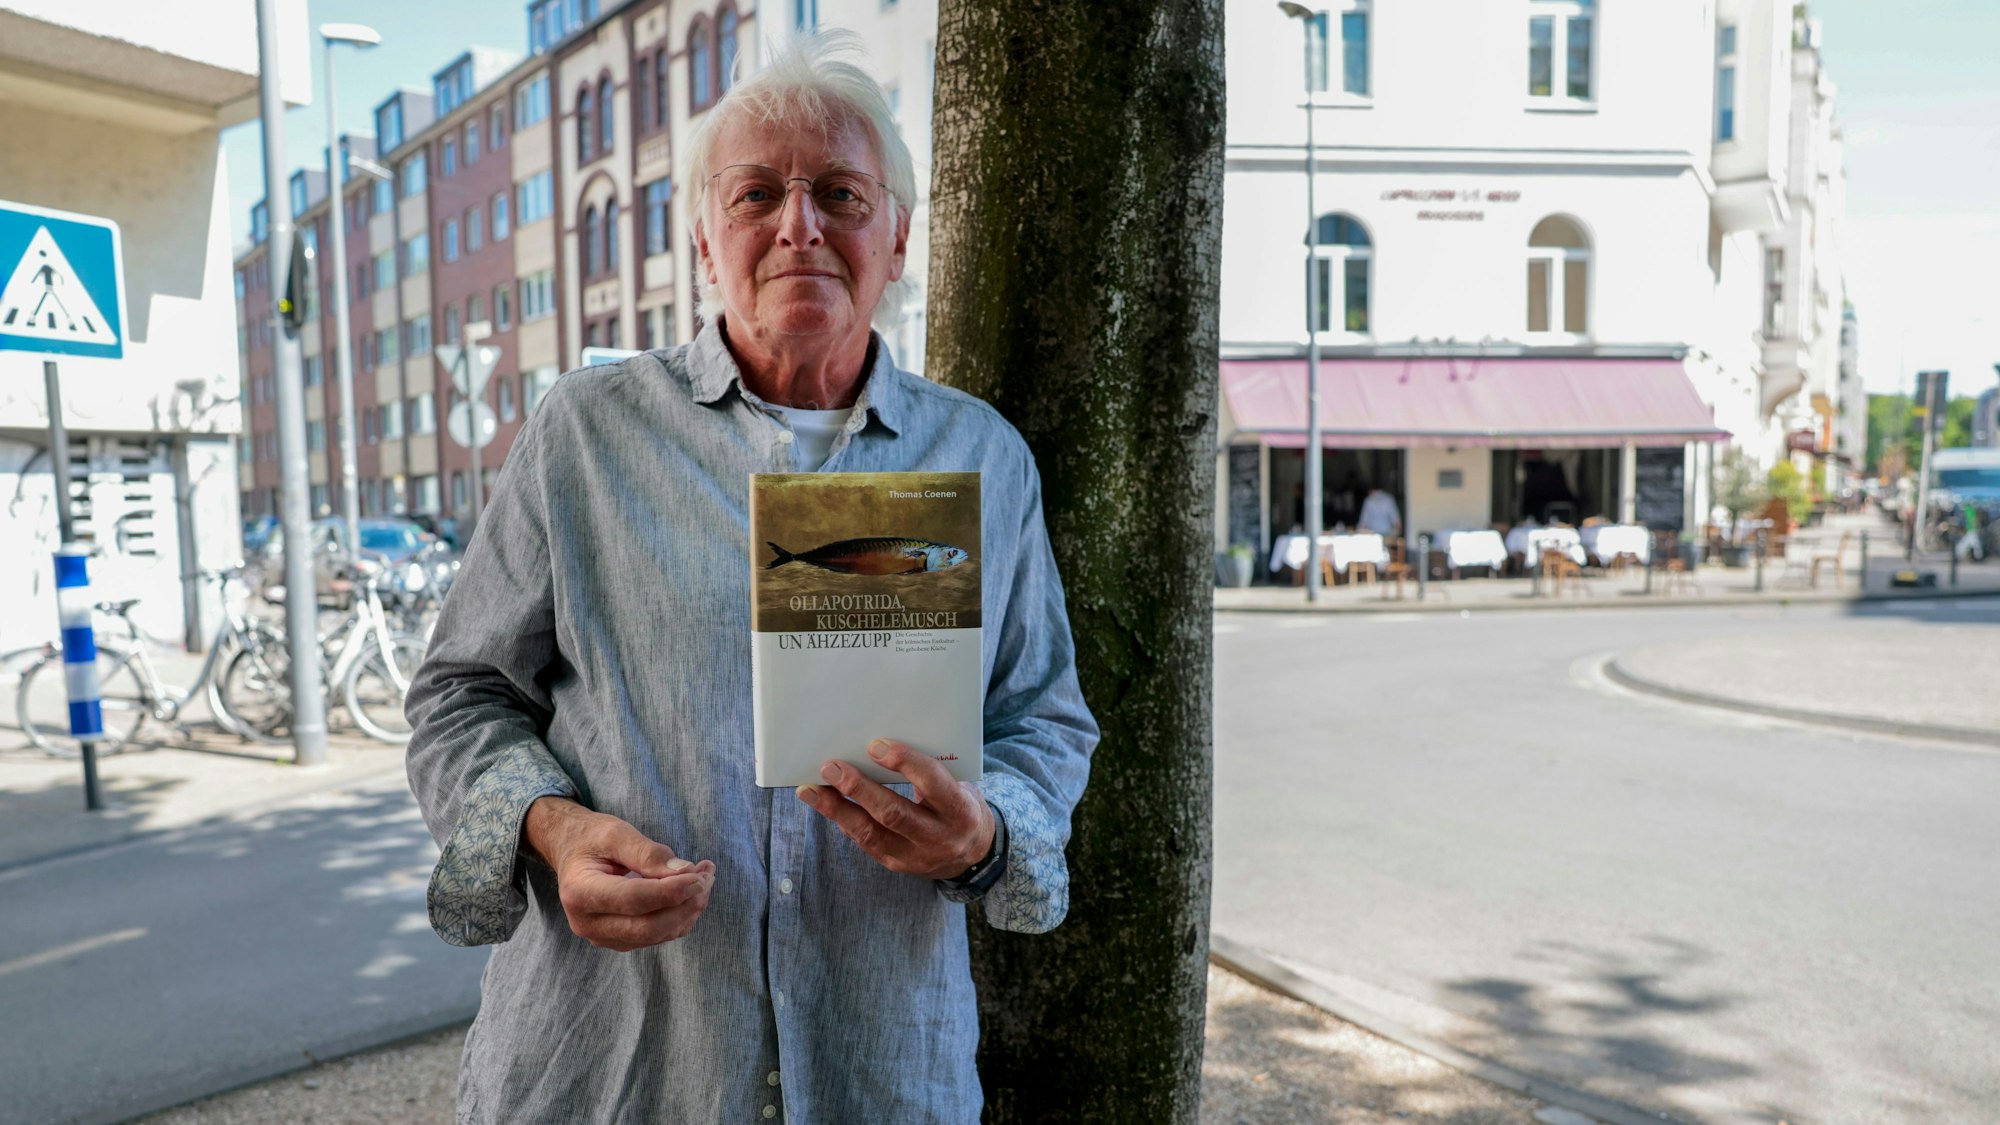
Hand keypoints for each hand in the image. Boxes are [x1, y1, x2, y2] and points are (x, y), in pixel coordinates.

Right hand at [522, 796, 715, 952]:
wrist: (571, 851)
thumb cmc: (591, 838)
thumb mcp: (616, 833)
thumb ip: (648, 853)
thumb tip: (685, 872)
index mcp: (580, 893)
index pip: (634, 900)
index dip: (671, 891)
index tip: (700, 875)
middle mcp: (587, 923)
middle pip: (647, 926)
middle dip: (685, 905)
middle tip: (708, 876)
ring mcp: (602, 936)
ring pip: (656, 935)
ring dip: (687, 910)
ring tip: (705, 878)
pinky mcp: (618, 939)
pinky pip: (656, 936)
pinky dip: (679, 916)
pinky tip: (691, 892)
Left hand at [797, 739, 994, 879]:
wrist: (975, 853)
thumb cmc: (959, 805)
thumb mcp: (959, 785)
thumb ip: (929, 770)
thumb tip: (878, 746)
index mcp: (960, 809)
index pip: (932, 783)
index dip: (905, 763)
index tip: (876, 745)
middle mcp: (939, 837)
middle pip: (894, 813)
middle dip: (858, 789)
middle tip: (831, 767)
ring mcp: (917, 856)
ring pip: (870, 833)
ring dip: (836, 808)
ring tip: (810, 789)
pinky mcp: (897, 865)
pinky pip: (865, 842)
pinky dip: (843, 820)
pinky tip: (825, 804)